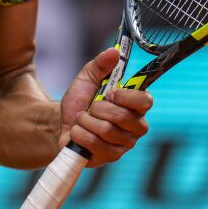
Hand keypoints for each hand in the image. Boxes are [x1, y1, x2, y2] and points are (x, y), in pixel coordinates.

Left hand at [58, 47, 151, 166]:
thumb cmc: (81, 99)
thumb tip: (114, 51)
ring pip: (106, 131)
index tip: (109, 92)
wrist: (62, 122)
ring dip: (86, 121)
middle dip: (98, 109)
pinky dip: (80, 134)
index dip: (126, 97)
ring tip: (82, 119)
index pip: (146, 101)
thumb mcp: (87, 77)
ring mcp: (124, 144)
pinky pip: (95, 145)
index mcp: (136, 105)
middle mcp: (136, 126)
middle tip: (91, 107)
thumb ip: (101, 64)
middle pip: (123, 117)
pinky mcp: (110, 157)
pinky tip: (77, 132)